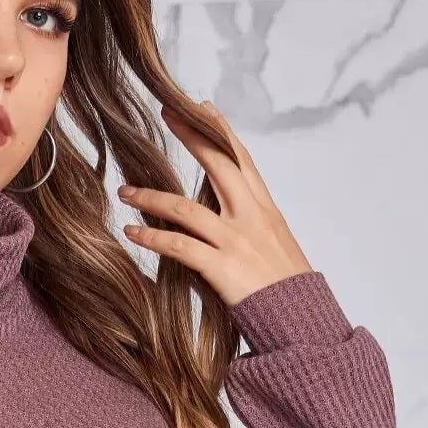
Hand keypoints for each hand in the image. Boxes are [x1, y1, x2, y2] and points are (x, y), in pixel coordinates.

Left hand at [116, 100, 311, 308]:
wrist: (302, 320)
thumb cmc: (285, 286)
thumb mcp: (274, 243)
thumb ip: (250, 220)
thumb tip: (224, 206)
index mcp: (265, 208)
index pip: (241, 158)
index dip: (220, 130)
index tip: (201, 106)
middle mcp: (251, 217)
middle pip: (218, 165)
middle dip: (190, 136)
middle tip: (164, 114)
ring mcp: (236, 242)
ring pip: (186, 209)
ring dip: (150, 197)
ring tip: (124, 191)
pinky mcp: (222, 268)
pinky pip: (179, 247)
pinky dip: (152, 237)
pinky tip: (132, 232)